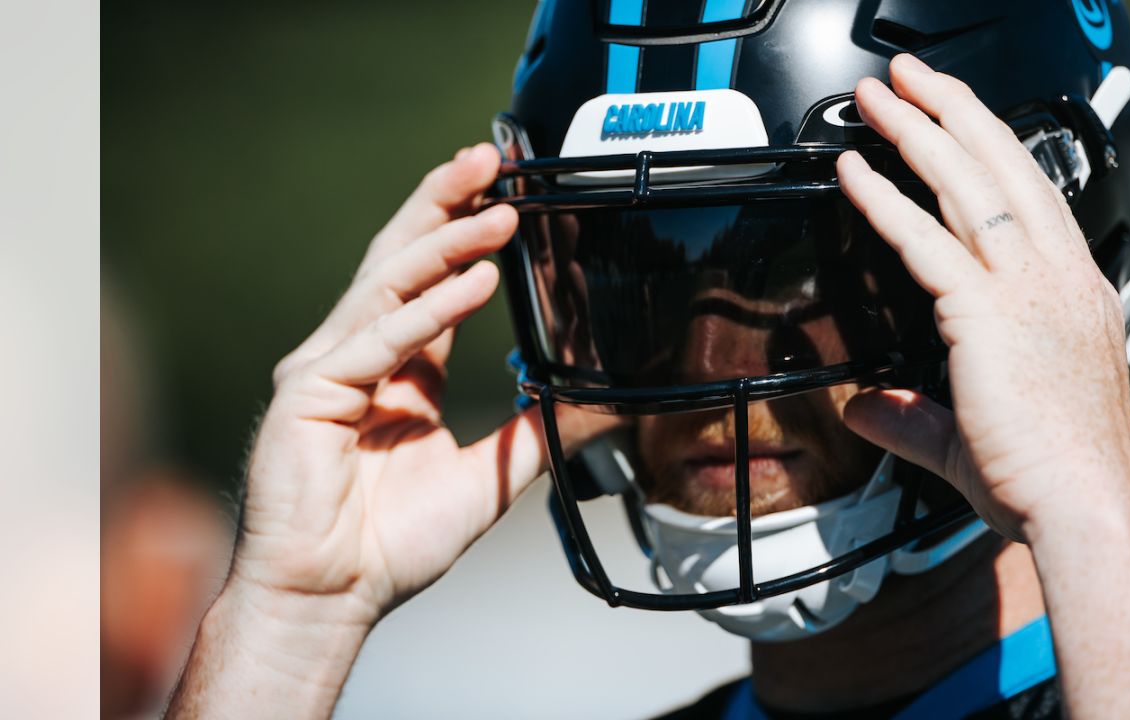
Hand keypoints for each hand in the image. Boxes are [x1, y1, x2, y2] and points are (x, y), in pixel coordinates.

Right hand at [230, 143, 551, 625]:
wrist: (333, 598)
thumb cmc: (391, 545)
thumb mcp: (488, 477)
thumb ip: (535, 435)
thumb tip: (595, 408)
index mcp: (400, 368)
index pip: (432, 281)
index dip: (466, 233)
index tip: (508, 194)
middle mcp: (362, 355)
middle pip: (403, 259)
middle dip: (445, 204)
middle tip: (490, 157)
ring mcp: (330, 368)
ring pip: (390, 285)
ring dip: (446, 242)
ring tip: (499, 209)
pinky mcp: (310, 393)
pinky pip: (379, 341)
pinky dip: (429, 309)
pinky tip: (474, 281)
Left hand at [837, 55, 1129, 541]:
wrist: (1081, 510)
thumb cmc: (1051, 475)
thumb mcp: (968, 435)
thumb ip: (912, 412)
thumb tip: (867, 407)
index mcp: (1066, 293)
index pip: (1027, 198)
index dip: (988, 150)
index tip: (957, 122)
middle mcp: (1053, 278)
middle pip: (1001, 168)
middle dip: (952, 111)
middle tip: (910, 78)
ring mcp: (1027, 289)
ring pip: (966, 185)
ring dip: (916, 132)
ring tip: (878, 98)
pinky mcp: (989, 311)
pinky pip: (926, 241)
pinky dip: (886, 201)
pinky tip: (854, 172)